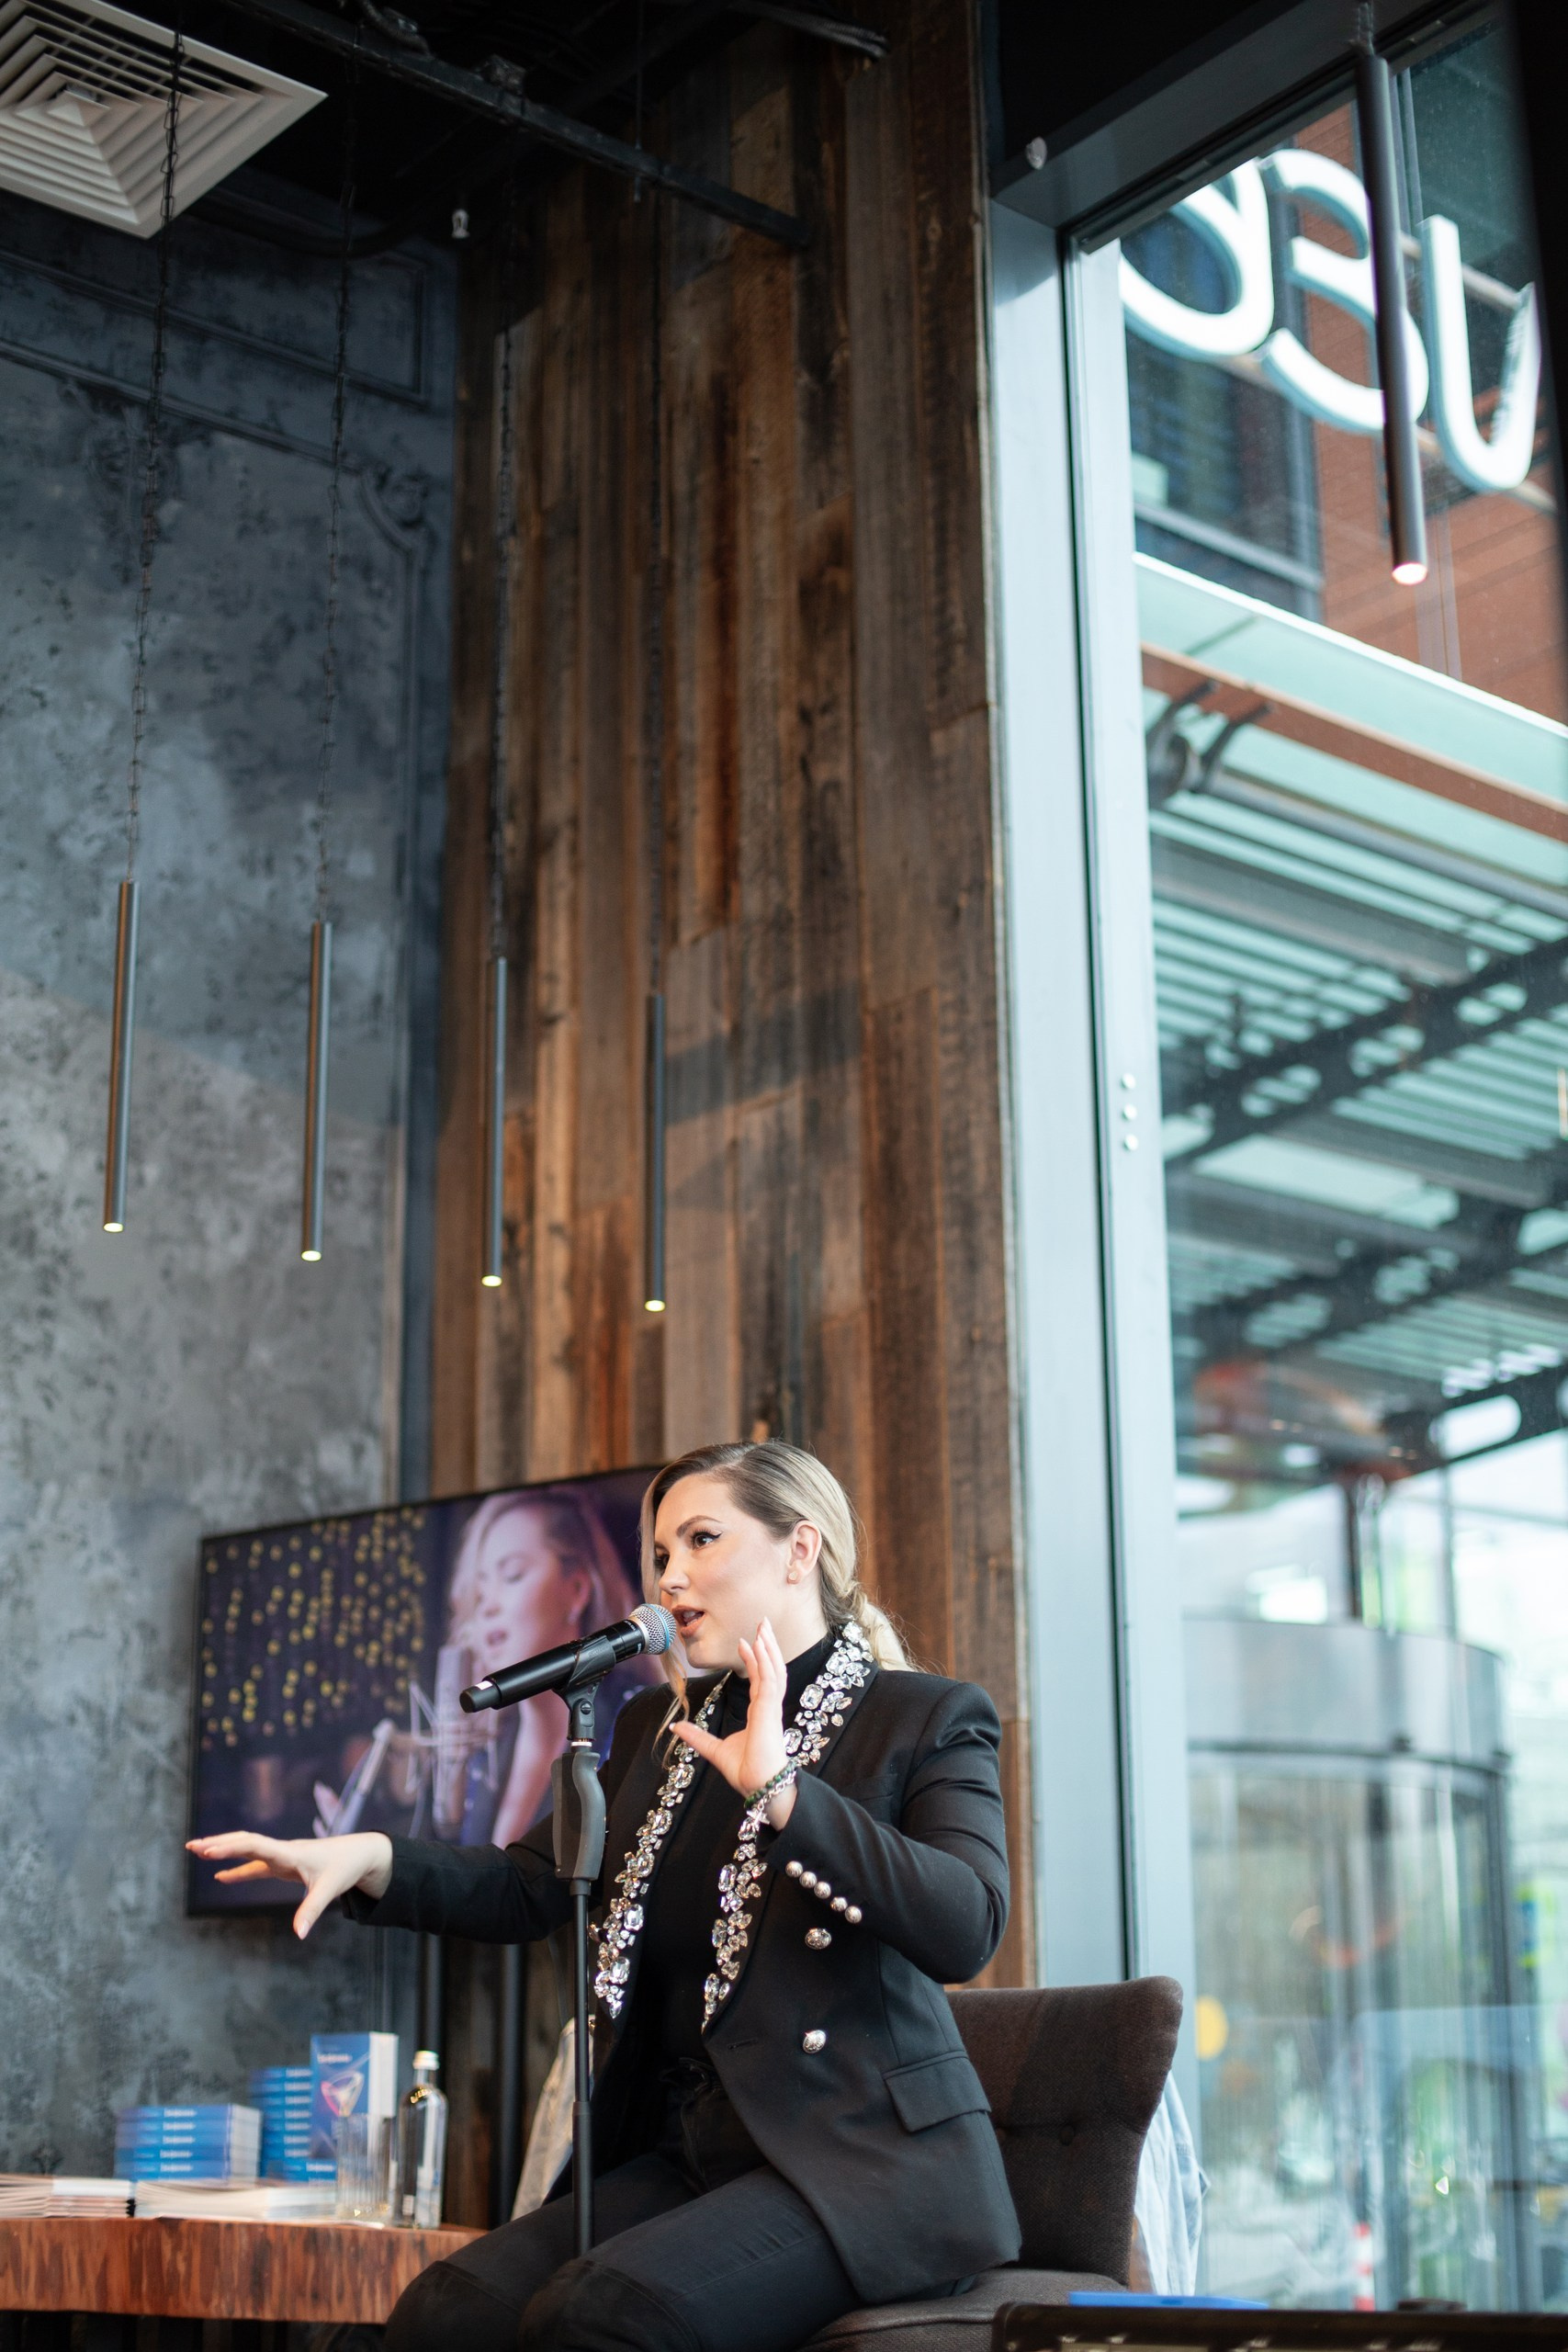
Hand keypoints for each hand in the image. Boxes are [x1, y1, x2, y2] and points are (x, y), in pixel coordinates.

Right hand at [185, 1829, 393, 1939]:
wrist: (361, 1853)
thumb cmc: (345, 1868)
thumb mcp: (329, 1890)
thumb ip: (311, 1911)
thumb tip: (299, 1935)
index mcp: (290, 1853)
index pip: (254, 1846)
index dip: (230, 1848)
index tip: (208, 1851)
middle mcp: (282, 1851)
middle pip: (244, 1842)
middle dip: (218, 1843)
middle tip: (191, 1846)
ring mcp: (282, 1856)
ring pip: (247, 1849)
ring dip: (223, 1850)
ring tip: (197, 1851)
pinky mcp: (284, 1864)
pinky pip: (256, 1865)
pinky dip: (238, 1870)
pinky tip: (221, 1878)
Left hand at [671, 1617, 796, 1828]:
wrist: (759, 1786)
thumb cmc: (746, 1771)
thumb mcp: (714, 1750)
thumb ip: (697, 1737)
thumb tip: (676, 1728)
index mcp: (759, 1712)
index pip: (759, 1679)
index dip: (754, 1660)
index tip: (745, 1643)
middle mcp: (767, 1706)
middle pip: (771, 1668)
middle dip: (768, 1645)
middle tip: (763, 1623)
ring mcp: (770, 1706)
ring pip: (773, 1669)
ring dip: (768, 1647)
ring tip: (762, 1627)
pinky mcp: (769, 1709)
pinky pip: (768, 1679)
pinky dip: (764, 1660)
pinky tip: (757, 1645)